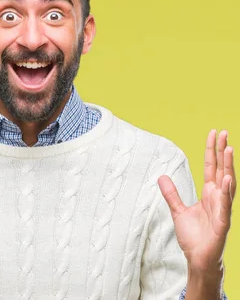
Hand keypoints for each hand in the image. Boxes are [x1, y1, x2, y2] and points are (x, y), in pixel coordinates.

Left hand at [158, 130, 234, 273]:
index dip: (212, 151)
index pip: (211, 167)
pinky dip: (226, 193)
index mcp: (210, 194)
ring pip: (227, 185)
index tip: (214, 133)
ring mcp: (222, 210)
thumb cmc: (194, 236)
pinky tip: (227, 180)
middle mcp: (218, 198)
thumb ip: (172, 194)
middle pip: (221, 170)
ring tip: (229, 149)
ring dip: (229, 167)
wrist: (198, 258)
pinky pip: (225, 206)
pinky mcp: (222, 224)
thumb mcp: (178, 211)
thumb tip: (161, 177)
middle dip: (223, 151)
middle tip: (224, 132)